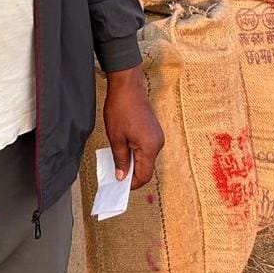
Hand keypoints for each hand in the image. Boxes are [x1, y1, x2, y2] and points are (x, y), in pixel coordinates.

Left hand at [102, 65, 163, 189]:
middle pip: (147, 168)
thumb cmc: (120, 109)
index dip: (132, 184)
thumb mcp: (116, 137)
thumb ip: (120, 159)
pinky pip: (146, 148)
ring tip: (118, 161)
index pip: (144, 175)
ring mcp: (157, 136)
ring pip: (146, 158)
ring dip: (134, 162)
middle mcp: (158, 143)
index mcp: (150, 147)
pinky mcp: (153, 130)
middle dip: (132, 173)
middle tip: (116, 175)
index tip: (119, 186)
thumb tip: (122, 177)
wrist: (128, 86)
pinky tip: (124, 149)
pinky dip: (136, 152)